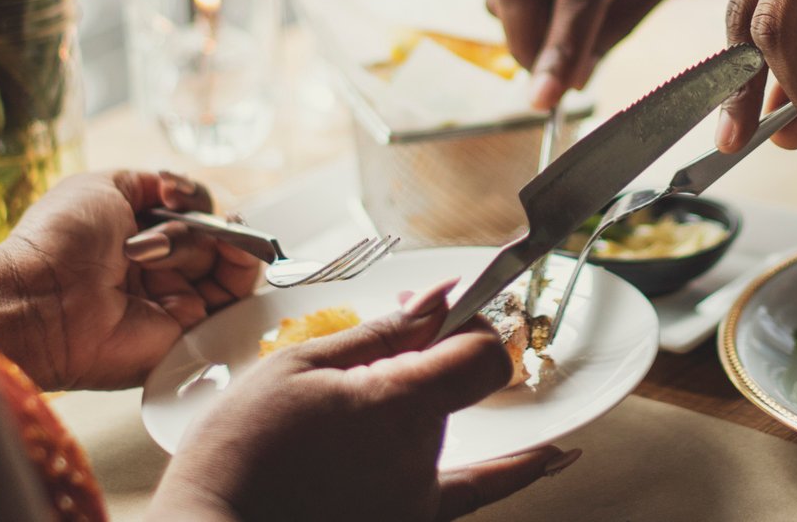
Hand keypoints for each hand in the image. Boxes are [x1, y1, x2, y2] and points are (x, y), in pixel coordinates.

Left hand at [0, 170, 263, 391]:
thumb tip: (180, 189)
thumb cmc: (62, 239)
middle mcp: (159, 270)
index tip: (171, 194)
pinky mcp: (192, 329)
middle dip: (194, 222)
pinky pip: (236, 295)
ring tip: (163, 248)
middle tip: (162, 229)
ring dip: (205, 240)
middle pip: (210, 233)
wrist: (43, 299)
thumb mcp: (102, 186)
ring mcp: (176, 299)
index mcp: (135, 237)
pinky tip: (230, 246)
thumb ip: (149, 183)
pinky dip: (242, 262)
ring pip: (225, 257)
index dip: (191, 198)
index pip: (189, 212)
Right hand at [151, 283, 575, 520]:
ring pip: (441, 427)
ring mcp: (417, 498)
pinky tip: (556, 455)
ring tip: (370, 392)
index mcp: (397, 407)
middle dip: (426, 353)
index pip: (481, 352)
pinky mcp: (407, 521)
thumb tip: (440, 296)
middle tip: (386, 333)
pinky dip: (516, 469)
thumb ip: (380, 334)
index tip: (445, 309)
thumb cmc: (240, 450)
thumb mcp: (298, 369)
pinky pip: (476, 492)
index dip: (469, 323)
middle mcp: (421, 457)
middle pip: (453, 386)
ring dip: (421, 399)